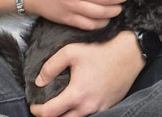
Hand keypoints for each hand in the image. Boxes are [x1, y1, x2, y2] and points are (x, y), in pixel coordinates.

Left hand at [30, 31, 145, 116]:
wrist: (128, 55)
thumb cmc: (100, 51)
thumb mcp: (71, 52)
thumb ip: (51, 67)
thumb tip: (39, 81)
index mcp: (77, 94)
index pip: (50, 112)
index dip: (37, 111)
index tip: (33, 106)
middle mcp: (88, 107)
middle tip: (43, 109)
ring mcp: (100, 109)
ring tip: (58, 108)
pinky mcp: (108, 107)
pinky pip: (90, 116)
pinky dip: (79, 114)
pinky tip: (75, 105)